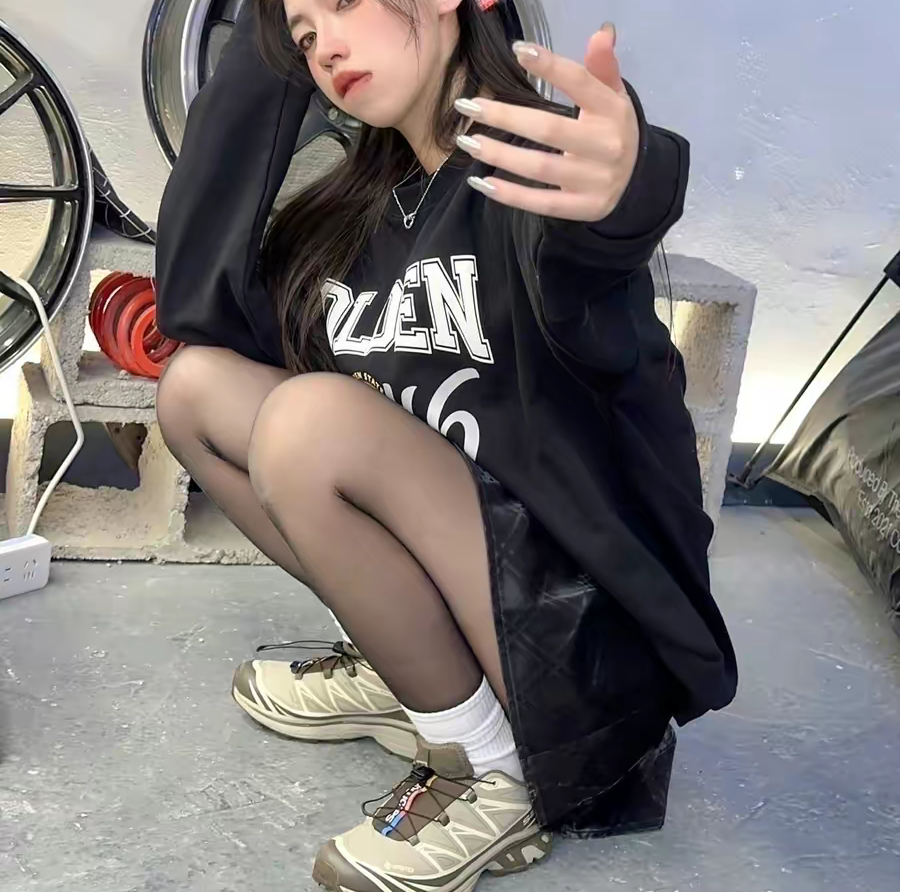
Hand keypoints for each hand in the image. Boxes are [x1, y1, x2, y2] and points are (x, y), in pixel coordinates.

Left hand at [454, 24, 639, 221]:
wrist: (636, 181)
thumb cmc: (613, 131)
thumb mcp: (614, 97)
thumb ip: (603, 67)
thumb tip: (601, 32)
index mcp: (611, 112)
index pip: (580, 84)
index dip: (550, 67)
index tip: (518, 50)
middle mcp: (605, 146)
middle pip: (548, 129)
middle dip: (505, 117)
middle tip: (469, 106)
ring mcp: (593, 181)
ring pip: (540, 167)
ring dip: (500, 155)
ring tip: (468, 142)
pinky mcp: (582, 208)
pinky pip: (542, 203)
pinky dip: (511, 194)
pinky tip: (483, 182)